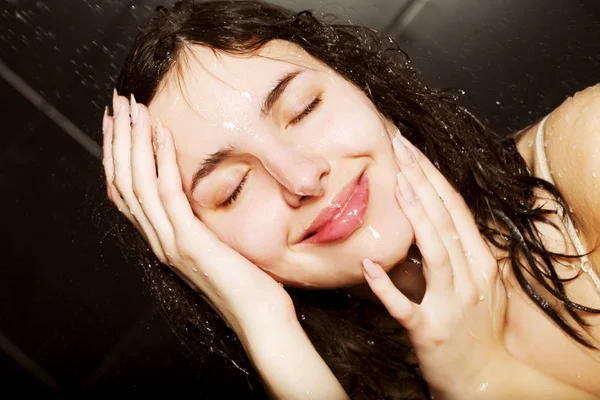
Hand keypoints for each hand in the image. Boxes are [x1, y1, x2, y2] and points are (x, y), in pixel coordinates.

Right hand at [102, 91, 294, 337]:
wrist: (259, 319)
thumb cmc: (246, 283)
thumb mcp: (216, 245)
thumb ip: (200, 223)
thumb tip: (201, 195)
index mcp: (162, 240)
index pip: (127, 192)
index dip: (118, 156)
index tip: (119, 122)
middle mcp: (158, 240)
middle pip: (123, 183)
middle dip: (119, 139)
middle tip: (118, 103)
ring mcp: (170, 243)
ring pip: (137, 184)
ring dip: (133, 142)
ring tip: (134, 108)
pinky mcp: (189, 244)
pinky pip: (168, 195)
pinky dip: (161, 161)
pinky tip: (163, 133)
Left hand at [362, 135, 507, 397]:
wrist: (486, 378)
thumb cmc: (477, 327)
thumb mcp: (478, 283)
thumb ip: (456, 252)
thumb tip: (425, 219)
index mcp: (481, 261)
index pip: (456, 209)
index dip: (433, 177)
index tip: (412, 150)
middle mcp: (471, 276)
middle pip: (446, 219)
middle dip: (422, 180)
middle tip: (399, 147)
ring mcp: (452, 303)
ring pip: (435, 251)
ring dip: (416, 215)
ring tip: (396, 183)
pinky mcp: (430, 330)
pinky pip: (405, 306)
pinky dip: (387, 286)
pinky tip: (368, 265)